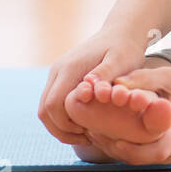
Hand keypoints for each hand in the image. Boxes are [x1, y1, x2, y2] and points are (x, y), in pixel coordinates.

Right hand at [38, 26, 156, 146]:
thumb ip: (106, 73)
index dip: (66, 125)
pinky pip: (52, 103)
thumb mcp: (122, 59)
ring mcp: (57, 74)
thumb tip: (89, 87)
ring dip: (60, 126)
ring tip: (86, 134)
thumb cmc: (126, 47)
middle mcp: (57, 70)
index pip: (53, 105)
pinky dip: (62, 118)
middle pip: (44, 110)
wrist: (121, 32)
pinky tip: (84, 123)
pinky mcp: (61, 77)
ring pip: (45, 109)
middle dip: (62, 130)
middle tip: (87, 139)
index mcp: (69, 68)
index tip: (89, 133)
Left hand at [81, 65, 170, 165]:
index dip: (133, 149)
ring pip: (141, 159)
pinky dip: (126, 147)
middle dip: (116, 149)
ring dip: (117, 149)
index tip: (113, 140)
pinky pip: (144, 155)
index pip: (157, 149)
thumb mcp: (170, 76)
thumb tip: (115, 83)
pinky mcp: (168, 152)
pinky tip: (109, 135)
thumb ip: (144, 79)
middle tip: (94, 134)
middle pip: (144, 158)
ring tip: (95, 133)